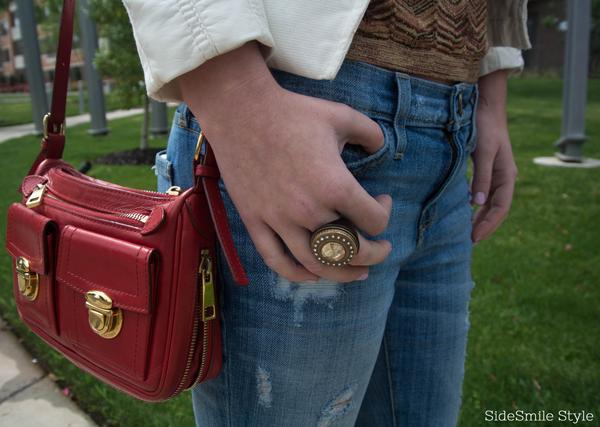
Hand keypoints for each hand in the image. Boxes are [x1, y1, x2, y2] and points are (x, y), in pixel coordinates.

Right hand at [179, 42, 392, 282]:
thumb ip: (371, 134)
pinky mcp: (255, 222)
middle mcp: (309, 211)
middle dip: (374, 254)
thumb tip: (382, 148)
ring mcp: (279, 220)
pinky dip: (297, 275)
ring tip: (357, 272)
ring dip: (343, 273)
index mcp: (335, 186)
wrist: (240, 112)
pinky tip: (313, 275)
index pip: (374, 221)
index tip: (382, 200)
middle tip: (382, 249)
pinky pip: (277, 260)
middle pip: (352, 250)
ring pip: (317, 264)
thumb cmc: (293, 113)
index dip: (385, 212)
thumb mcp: (342, 116)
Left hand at [470, 70, 517, 243]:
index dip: (488, 224)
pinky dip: (476, 205)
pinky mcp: (487, 168)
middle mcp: (504, 177)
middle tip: (469, 241)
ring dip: (481, 217)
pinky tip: (466, 211)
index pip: (500, 208)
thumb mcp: (483, 152)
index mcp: (507, 175)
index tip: (474, 237)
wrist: (486, 106)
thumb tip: (477, 204)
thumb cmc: (485, 127)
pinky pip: (484, 192)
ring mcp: (496, 173)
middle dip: (485, 225)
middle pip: (496, 208)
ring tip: (468, 231)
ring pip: (490, 202)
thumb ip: (481, 177)